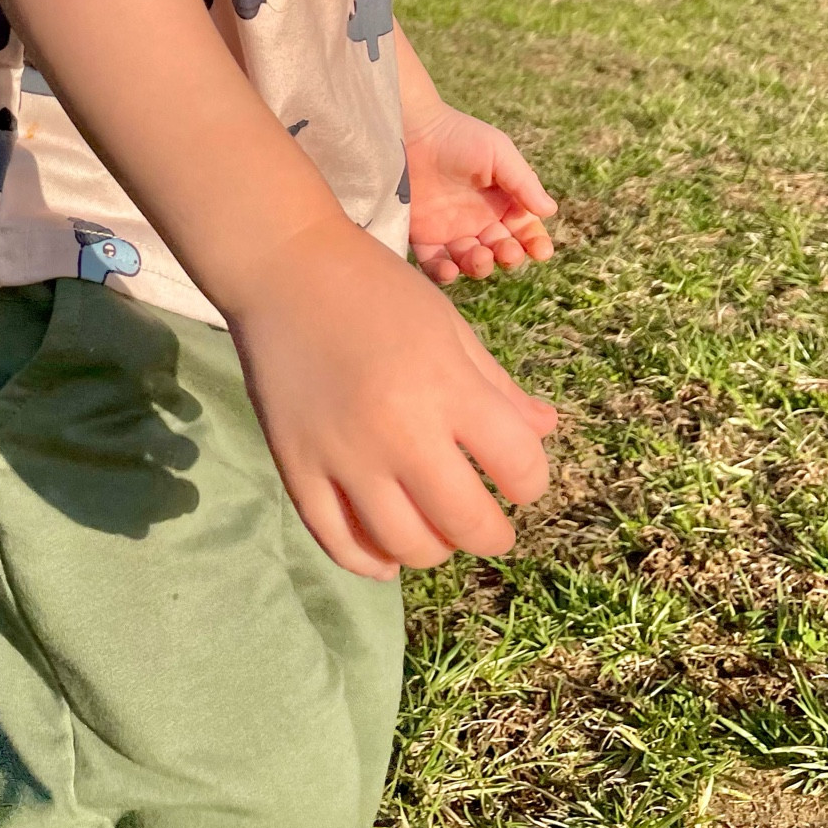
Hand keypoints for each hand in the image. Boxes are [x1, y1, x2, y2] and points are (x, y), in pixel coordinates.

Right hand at [227, 218, 557, 578]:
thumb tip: (545, 432)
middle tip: (486, 520)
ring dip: (434, 548)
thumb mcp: (449, 325)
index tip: (516, 474)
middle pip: (466, 525)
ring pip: (405, 547)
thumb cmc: (375, 287)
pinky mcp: (296, 467)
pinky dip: (371, 562)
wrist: (281, 266)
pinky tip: (388, 554)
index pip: (518, 469)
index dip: (529, 480)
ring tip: (435, 525)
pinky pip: (338, 543)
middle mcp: (397, 430)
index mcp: (445, 386)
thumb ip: (497, 386)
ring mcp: (341, 455)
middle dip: (491, 533)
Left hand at [405, 103, 556, 287]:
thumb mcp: (498, 153)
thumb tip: (550, 211)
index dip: (536, 243)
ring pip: (473, 262)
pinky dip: (444, 274)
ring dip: (481, 267)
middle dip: (509, 256)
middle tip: (506, 250)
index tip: (541, 251)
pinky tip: (450, 270)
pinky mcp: (423, 236)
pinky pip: (436, 264)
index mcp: (503, 201)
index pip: (526, 230)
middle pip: (502, 250)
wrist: (411, 130)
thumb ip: (523, 182)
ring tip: (480, 255)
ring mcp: (452, 230)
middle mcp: (480, 219)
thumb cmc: (458, 137)